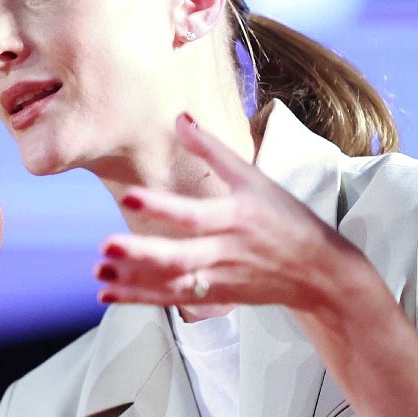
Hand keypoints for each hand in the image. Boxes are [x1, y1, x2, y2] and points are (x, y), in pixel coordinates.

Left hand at [93, 114, 370, 316]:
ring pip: (172, 285)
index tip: (131, 194)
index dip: (162, 205)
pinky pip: (173, 300)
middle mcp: (227, 252)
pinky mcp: (216, 298)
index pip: (195, 214)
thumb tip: (179, 116)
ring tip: (98, 274)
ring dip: (134, 282)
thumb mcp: (254, 178)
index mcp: (237, 217)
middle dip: (142, 254)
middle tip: (105, 246)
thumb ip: (212, 150)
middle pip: (180, 257)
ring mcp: (220, 279)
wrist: (319, 272)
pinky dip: (141, 299)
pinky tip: (108, 294)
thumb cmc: (286, 217)